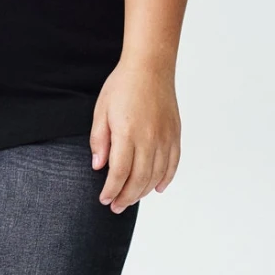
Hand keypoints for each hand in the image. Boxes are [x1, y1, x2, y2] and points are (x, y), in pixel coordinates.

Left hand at [90, 59, 181, 212]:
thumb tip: (99, 166)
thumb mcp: (101, 110)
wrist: (150, 67)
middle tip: (116, 207)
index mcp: (127, 133)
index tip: (104, 199)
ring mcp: (165, 137)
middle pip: (139, 179)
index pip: (119, 172)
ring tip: (131, 199)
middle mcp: (149, 138)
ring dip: (143, 191)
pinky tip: (156, 188)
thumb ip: (99, 140)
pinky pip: (173, 163)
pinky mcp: (175, 134)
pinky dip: (165, 179)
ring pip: (156, 175)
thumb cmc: (122, 85)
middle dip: (126, 197)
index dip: (111, 190)